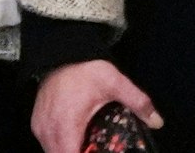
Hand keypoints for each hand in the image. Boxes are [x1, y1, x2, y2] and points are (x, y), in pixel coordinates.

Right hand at [31, 60, 159, 152]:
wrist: (61, 52)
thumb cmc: (84, 69)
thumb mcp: (114, 82)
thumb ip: (137, 102)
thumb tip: (157, 122)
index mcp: (67, 125)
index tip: (98, 152)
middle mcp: (49, 130)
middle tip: (96, 149)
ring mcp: (40, 128)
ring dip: (70, 152)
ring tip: (88, 147)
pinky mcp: (37, 124)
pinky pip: (48, 145)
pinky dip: (61, 148)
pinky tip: (76, 141)